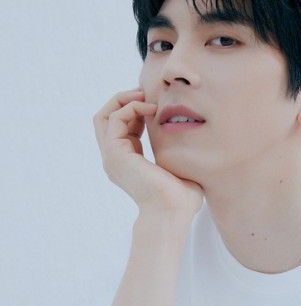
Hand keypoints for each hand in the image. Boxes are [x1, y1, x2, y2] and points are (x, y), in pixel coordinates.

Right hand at [92, 88, 203, 215]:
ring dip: (124, 100)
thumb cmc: (182, 197)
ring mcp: (112, 157)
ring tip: (146, 97)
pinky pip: (115, 119)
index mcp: (128, 162)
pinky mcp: (115, 153)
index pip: (122, 128)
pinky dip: (131, 107)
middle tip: (144, 93)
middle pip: (105, 119)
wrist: (173, 212)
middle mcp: (115, 159)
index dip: (135, 110)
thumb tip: (192, 139)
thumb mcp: (178, 166)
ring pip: (104, 116)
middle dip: (123, 100)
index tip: (155, 103)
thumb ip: (176, 150)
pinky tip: (151, 109)